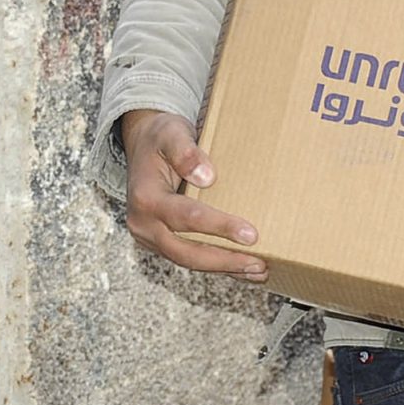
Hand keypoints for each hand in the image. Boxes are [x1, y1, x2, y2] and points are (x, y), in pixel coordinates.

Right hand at [120, 108, 266, 281]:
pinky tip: (243, 269)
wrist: (144, 145)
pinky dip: (217, 265)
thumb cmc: (161, 137)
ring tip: (259, 271)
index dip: (219, 227)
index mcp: (146, 198)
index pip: (186, 217)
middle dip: (224, 261)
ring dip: (224, 268)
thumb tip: (206, 177)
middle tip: (259, 263)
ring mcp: (151, 236)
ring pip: (188, 260)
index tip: (251, 234)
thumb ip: (185, 152)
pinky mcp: (162, 241)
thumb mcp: (171, 133)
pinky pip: (189, 257)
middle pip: (185, 252)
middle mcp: (144, 223)